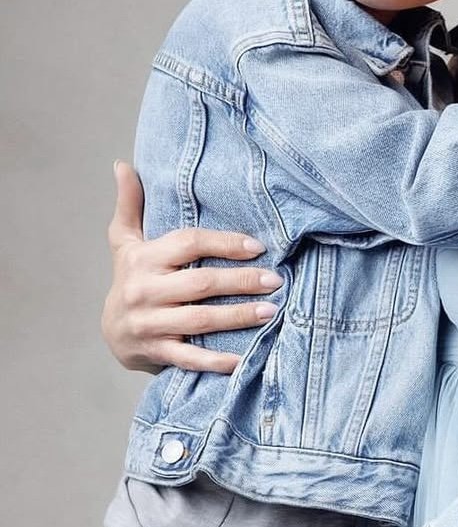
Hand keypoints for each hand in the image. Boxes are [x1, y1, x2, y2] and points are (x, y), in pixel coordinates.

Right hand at [102, 161, 281, 373]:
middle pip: (200, 283)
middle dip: (241, 281)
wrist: (112, 332)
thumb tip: (122, 165)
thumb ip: (131, 204)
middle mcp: (144, 290)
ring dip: (238, 317)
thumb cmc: (131, 278)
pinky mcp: (156, 352)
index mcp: (144, 259)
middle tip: (277, 280)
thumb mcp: (125, 241)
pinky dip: (216, 361)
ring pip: (200, 320)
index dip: (224, 243)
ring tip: (271, 311)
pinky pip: (190, 358)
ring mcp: (150, 323)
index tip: (258, 246)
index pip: (188, 244)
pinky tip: (244, 359)